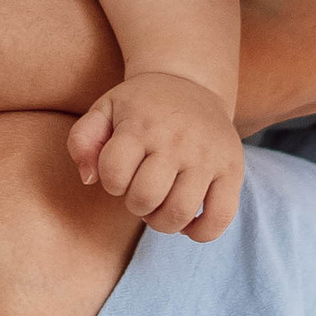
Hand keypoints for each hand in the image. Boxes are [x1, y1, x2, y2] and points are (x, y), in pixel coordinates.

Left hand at [65, 70, 244, 240]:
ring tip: (162, 204)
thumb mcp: (104, 109)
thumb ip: (82, 140)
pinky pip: (220, 217)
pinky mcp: (232, 169)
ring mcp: (208, 155)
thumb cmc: (140, 105)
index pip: (114, 174)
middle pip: (146, 198)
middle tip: (141, 190)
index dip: (111, 182)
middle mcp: (177, 140)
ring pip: (180, 212)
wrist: (191, 83)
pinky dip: (200, 231)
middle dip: (136, 204)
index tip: (120, 171)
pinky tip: (189, 221)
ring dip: (162, 220)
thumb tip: (89, 178)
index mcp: (141, 124)